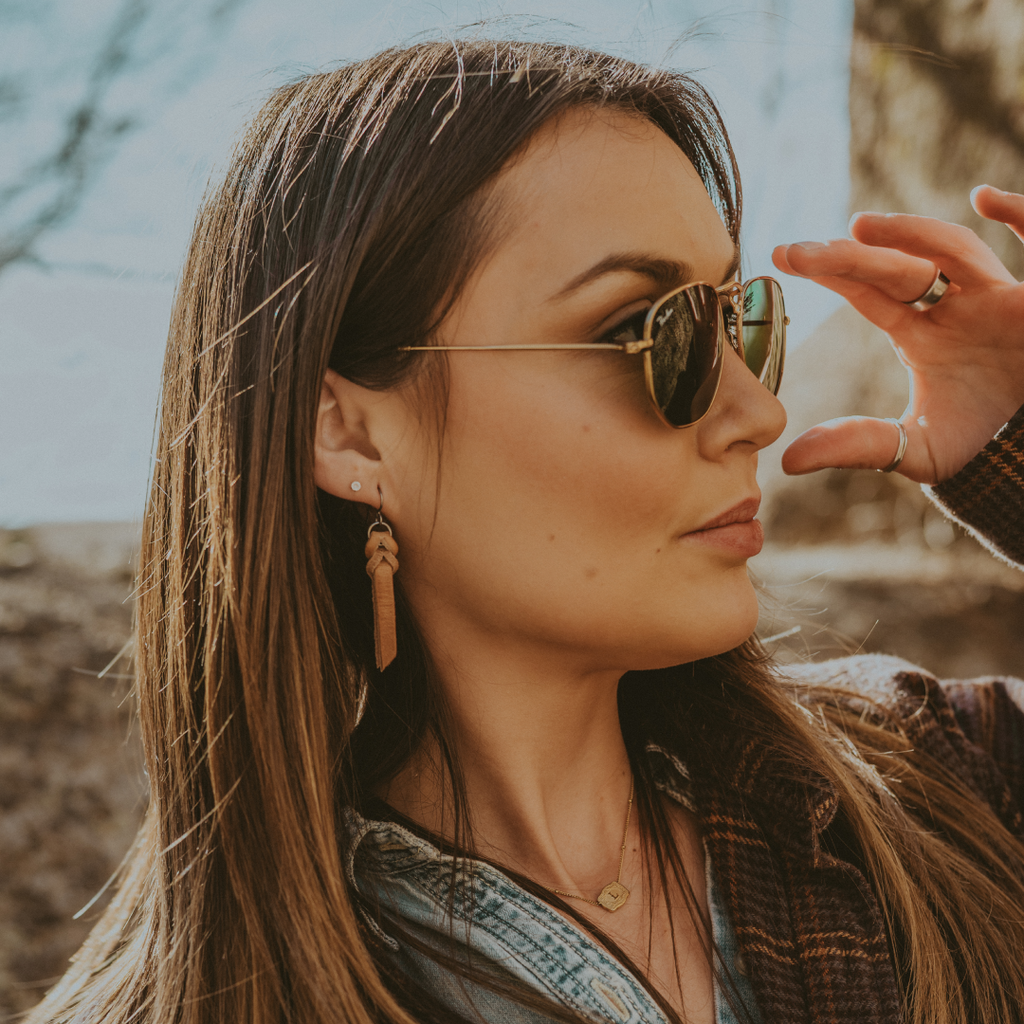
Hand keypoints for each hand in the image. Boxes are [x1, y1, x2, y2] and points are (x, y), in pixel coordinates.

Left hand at [771, 185, 1023, 483]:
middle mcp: (954, 307)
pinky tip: (985, 197)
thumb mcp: (915, 449)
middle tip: (797, 251)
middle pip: (897, 269)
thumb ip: (857, 447)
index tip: (783, 257)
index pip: (868, 293)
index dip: (830, 273)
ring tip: (859, 227)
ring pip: (952, 250)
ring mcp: (995, 297)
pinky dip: (1020, 216)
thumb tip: (790, 461)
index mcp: (920, 333)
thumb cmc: (981, 437)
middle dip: (849, 257)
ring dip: (909, 233)